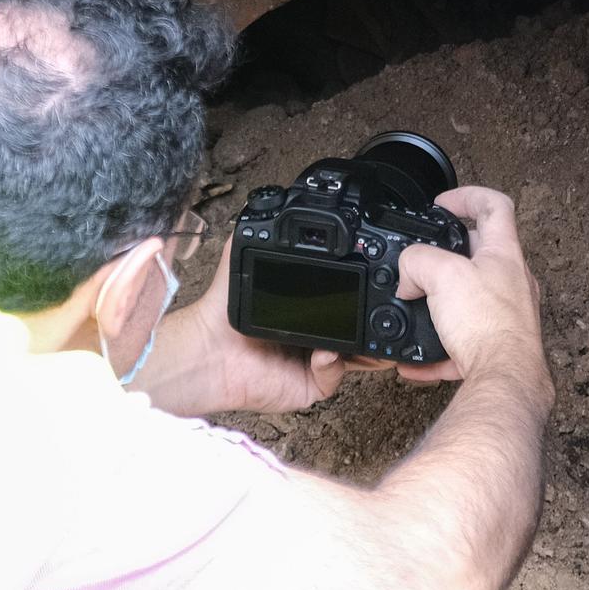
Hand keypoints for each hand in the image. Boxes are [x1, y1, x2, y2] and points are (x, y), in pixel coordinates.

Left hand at [143, 243, 391, 416]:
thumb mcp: (243, 263)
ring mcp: (315, 361)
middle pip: (359, 329)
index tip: (370, 279)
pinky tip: (324, 351)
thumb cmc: (223, 313)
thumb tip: (268, 205)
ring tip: (369, 334)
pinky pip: (334, 377)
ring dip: (366, 347)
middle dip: (372, 321)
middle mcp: (315, 334)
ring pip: (356, 357)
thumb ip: (258, 234)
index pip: (343, 300)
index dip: (359, 293)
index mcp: (306, 308)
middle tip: (380, 308)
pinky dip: (333, 365)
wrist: (208, 352)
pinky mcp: (309, 384)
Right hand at [394, 186, 547, 388]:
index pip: (495, 206)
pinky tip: (416, 360)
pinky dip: (438, 349)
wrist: (503, 379)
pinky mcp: (497, 348)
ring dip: (442, 304)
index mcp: (504, 254)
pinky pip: (463, 343)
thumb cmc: (488, 325)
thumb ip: (417, 262)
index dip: (467, 196)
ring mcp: (508, 316)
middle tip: (425, 261)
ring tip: (419, 309)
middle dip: (448, 256)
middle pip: (481, 255)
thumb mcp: (441, 275)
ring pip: (471, 301)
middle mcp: (512, 282)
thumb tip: (408, 274)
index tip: (443, 204)